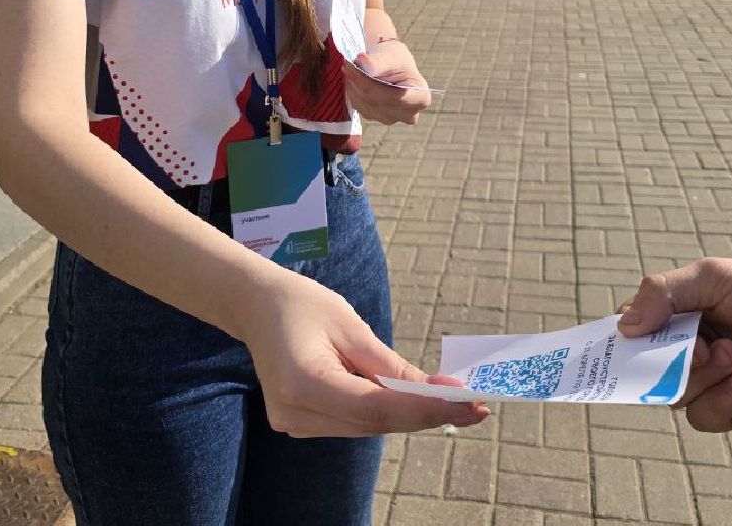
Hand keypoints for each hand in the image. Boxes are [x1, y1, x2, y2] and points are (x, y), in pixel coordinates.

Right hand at [241, 272, 488, 437]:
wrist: (255, 306)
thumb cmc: (302, 304)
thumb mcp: (350, 325)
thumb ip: (391, 366)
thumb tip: (441, 391)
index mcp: (302, 382)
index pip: (374, 408)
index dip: (424, 409)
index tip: (468, 403)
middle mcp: (295, 413)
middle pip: (374, 423)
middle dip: (428, 414)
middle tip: (476, 406)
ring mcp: (295, 423)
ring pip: (368, 427)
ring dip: (412, 415)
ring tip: (458, 404)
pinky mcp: (301, 423)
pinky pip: (355, 422)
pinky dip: (388, 412)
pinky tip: (418, 402)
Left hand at [343, 40, 432, 124]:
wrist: (389, 63)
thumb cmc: (395, 58)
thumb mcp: (392, 55)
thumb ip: (379, 61)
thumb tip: (363, 62)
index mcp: (420, 98)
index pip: (392, 97)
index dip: (370, 83)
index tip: (352, 66)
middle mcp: (408, 114)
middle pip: (377, 102)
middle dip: (359, 83)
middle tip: (348, 64)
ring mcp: (392, 119)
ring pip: (365, 105)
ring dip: (354, 87)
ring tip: (351, 68)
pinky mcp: (375, 117)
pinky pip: (359, 106)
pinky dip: (353, 92)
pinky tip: (354, 80)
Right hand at [617, 257, 731, 431]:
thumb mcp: (715, 279)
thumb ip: (663, 294)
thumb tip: (623, 326)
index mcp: (681, 310)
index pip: (632, 327)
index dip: (624, 338)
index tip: (625, 343)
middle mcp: (690, 346)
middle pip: (645, 367)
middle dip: (667, 362)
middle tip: (700, 349)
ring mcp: (709, 379)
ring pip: (672, 396)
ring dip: (701, 378)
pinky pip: (702, 418)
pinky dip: (720, 400)